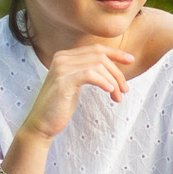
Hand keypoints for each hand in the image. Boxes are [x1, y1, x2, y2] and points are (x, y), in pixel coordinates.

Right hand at [19, 43, 137, 140]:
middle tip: (125, 90)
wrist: (42, 124)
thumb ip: (88, 72)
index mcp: (65, 56)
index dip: (115, 53)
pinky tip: (109, 92)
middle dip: (117, 72)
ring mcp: (61, 68)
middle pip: (100, 56)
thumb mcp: (75, 84)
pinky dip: (104, 82)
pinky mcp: (63, 81)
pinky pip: (91, 74)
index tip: (131, 60)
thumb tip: (113, 68)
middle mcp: (61, 58)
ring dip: (113, 82)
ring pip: (98, 65)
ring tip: (117, 97)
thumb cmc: (60, 106)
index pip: (96, 49)